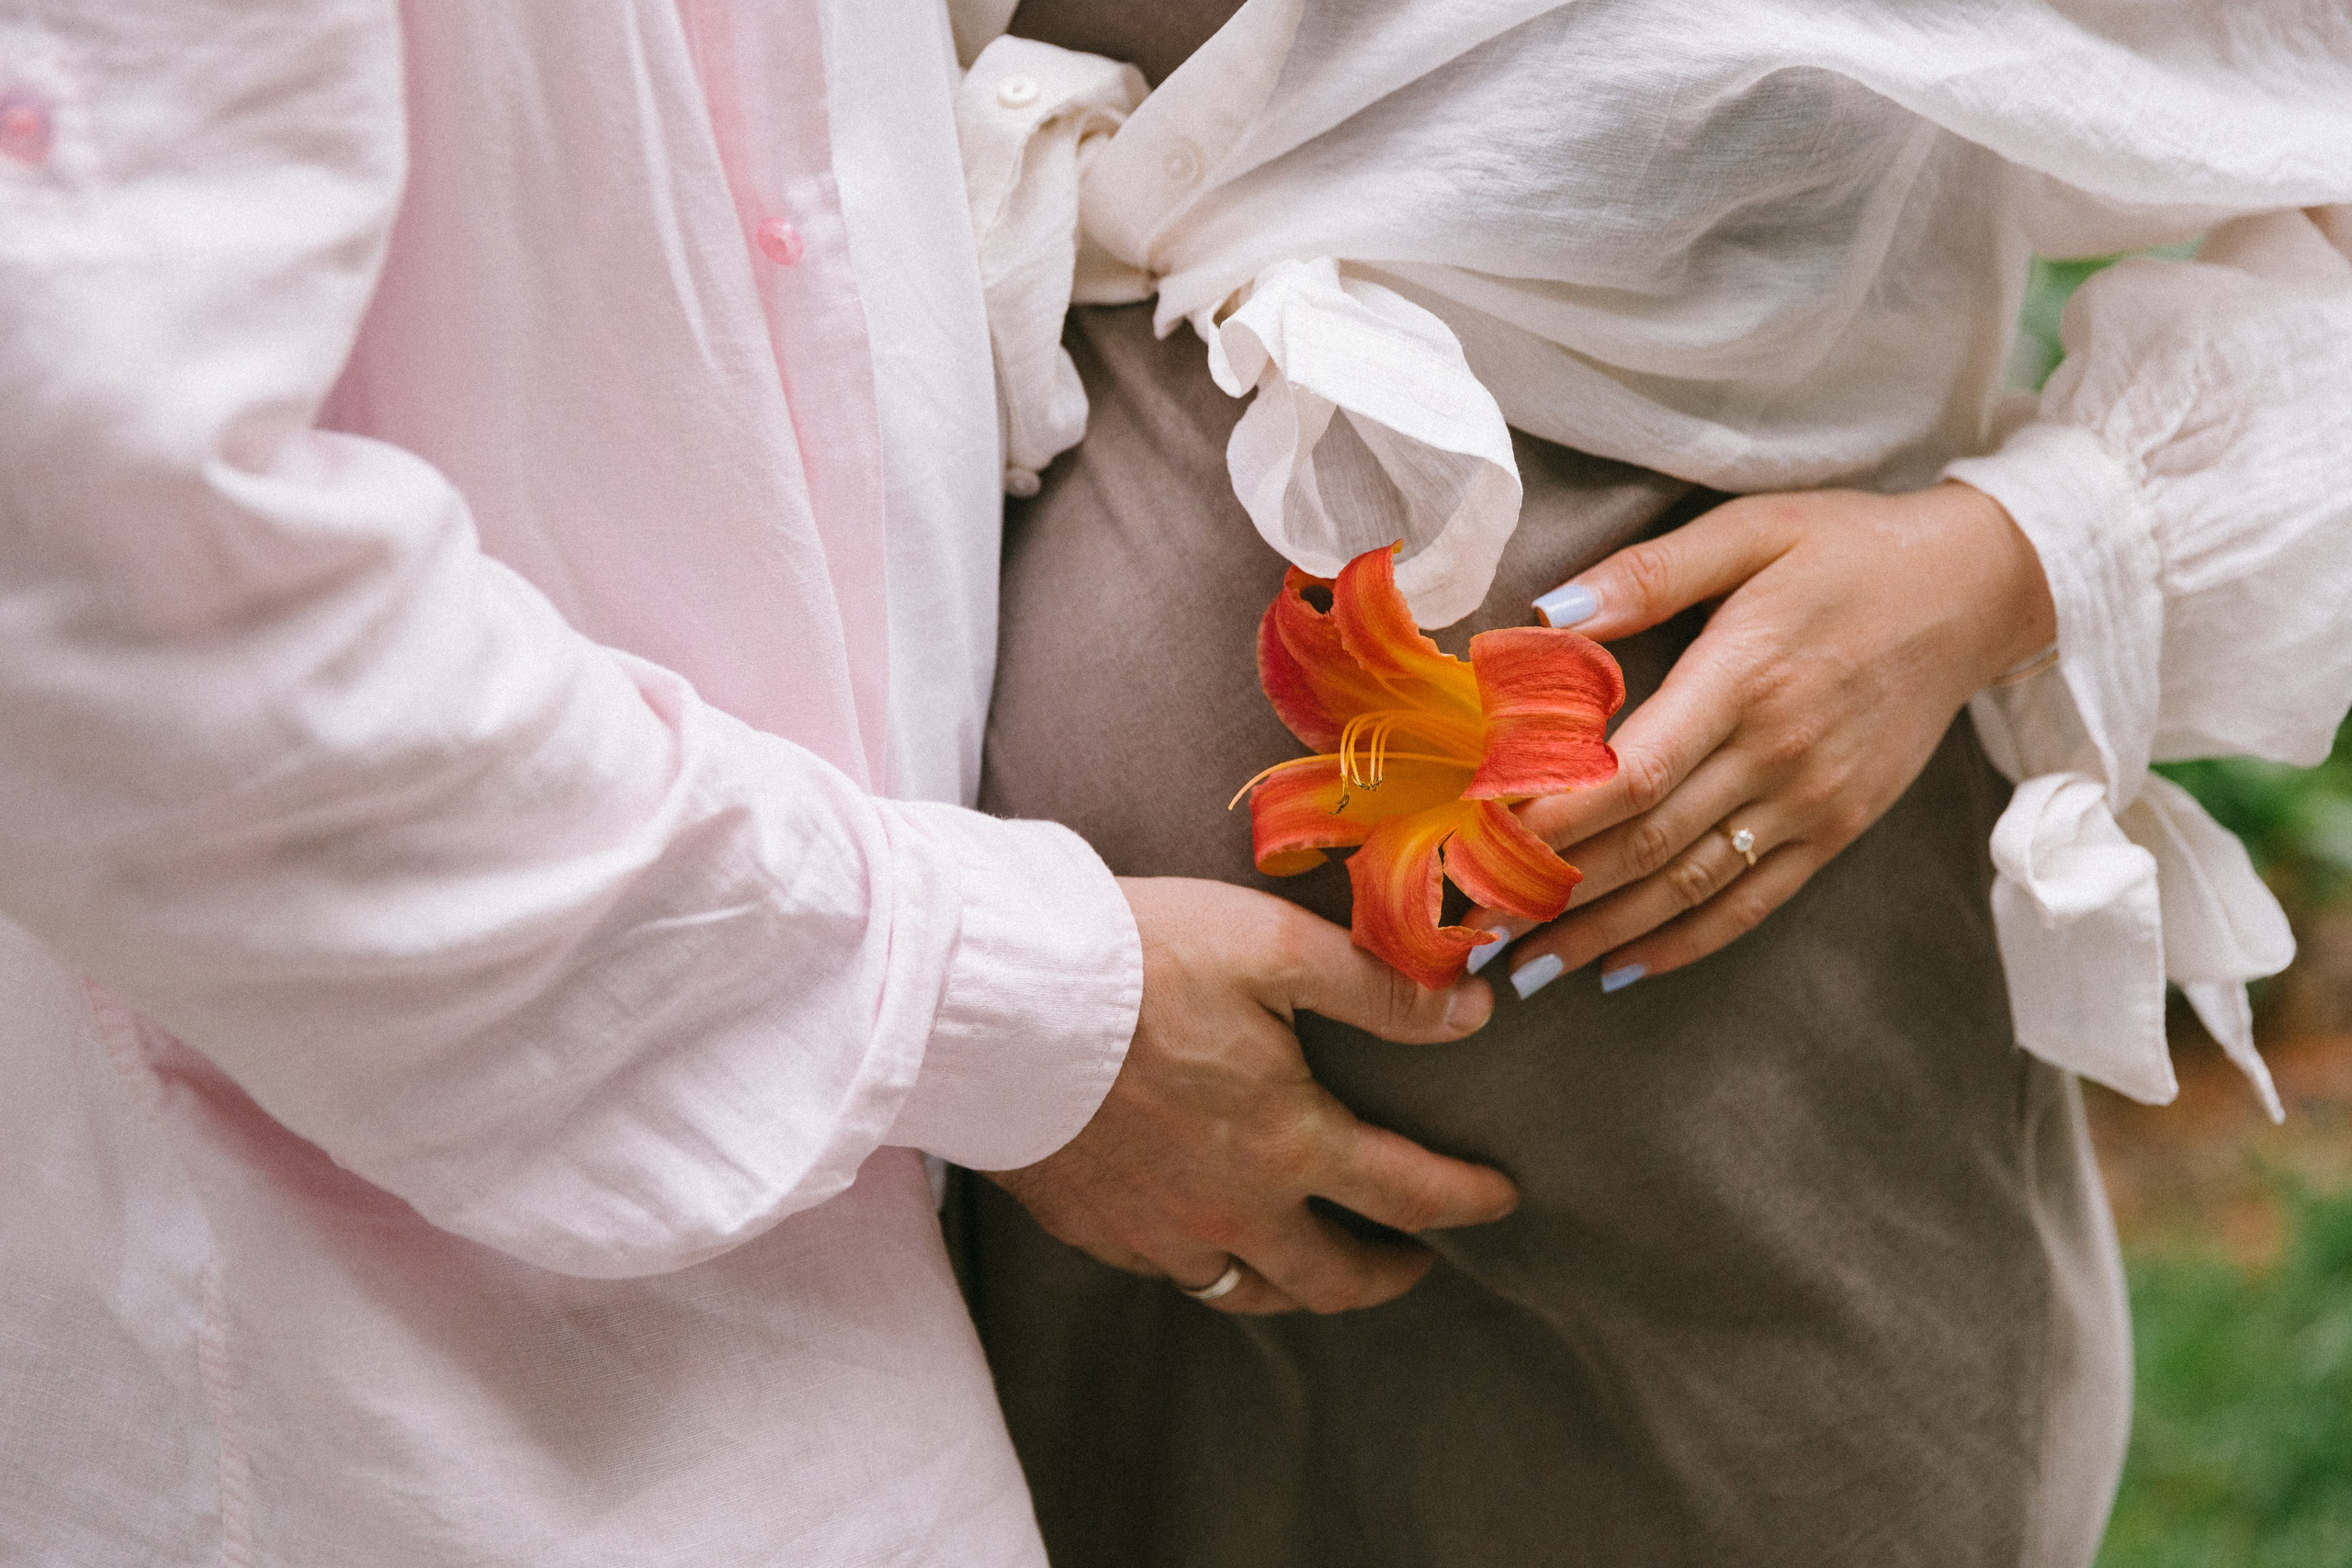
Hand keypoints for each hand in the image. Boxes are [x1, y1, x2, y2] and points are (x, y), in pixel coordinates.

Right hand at [986, 876, 1518, 1315]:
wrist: (992, 1002)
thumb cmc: (1135, 961)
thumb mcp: (1273, 947)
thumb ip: (1379, 988)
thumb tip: (1473, 1012)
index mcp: (1288, 1143)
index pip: (1406, 1194)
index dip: (1466, 1200)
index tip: (1501, 1199)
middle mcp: (1229, 1209)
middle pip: (1329, 1278)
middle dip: (1386, 1274)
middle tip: (1415, 1260)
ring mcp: (1154, 1229)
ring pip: (1245, 1292)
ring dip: (1298, 1286)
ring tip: (1316, 1266)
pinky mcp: (1089, 1226)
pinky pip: (1167, 1271)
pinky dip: (1206, 1264)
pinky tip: (1206, 1237)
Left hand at [1484, 482, 2054, 993]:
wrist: (1978, 589)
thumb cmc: (1847, 550)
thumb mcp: (1747, 531)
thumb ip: (1646, 573)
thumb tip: (1545, 613)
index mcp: (1743, 676)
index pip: (1632, 771)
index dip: (1555, 819)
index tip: (1480, 849)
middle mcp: (1777, 752)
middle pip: (1649, 843)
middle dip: (1554, 894)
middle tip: (1475, 929)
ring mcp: (1812, 802)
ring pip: (1691, 888)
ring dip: (1603, 936)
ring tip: (1526, 970)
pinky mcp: (1838, 830)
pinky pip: (1752, 904)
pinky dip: (1684, 944)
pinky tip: (1621, 970)